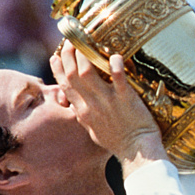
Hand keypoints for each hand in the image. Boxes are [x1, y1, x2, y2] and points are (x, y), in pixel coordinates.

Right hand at [50, 42, 166, 170]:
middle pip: (72, 75)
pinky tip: (116, 56)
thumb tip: (77, 105)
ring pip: (87, 73)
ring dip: (85, 56)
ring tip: (87, 44)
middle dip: (69, 55)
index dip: (58, 69)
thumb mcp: (94, 130)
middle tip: (72, 41)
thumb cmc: (118, 142)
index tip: (57, 56)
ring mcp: (107, 102)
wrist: (137, 153)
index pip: (65, 86)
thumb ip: (85, 115)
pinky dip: (115, 65)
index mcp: (82, 112)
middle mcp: (90, 105)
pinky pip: (117, 79)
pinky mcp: (125, 100)